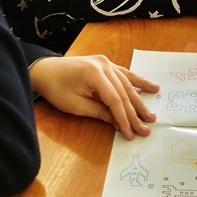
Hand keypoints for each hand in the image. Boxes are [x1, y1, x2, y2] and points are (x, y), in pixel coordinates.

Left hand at [29, 54, 158, 139]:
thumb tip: (119, 124)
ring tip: (152, 114)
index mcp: (95, 74)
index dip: (124, 119)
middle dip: (135, 113)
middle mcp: (104, 65)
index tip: (131, 134)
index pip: (115, 100)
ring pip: (127, 83)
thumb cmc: (56, 88)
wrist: (45, 70)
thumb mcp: (76, 105)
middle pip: (124, 92)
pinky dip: (137, 82)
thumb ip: (100, 112)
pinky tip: (151, 87)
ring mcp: (106, 62)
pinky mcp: (105, 63)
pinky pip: (124, 74)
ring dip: (140, 100)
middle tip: (147, 128)